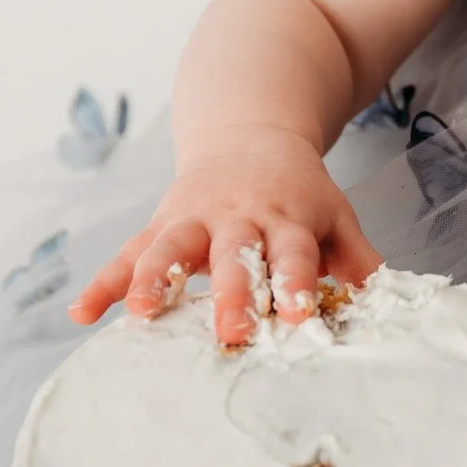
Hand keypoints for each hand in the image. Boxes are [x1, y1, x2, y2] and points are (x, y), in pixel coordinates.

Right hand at [66, 125, 383, 345]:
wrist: (250, 134)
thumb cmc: (298, 193)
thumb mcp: (335, 215)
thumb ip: (357, 261)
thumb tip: (384, 303)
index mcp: (287, 218)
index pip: (293, 254)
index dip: (296, 283)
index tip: (299, 315)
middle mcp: (238, 217)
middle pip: (233, 256)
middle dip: (230, 293)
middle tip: (229, 332)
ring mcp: (194, 218)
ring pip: (170, 246)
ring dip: (153, 277)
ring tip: (140, 312)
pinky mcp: (160, 223)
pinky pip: (127, 252)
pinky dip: (103, 282)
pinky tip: (82, 314)